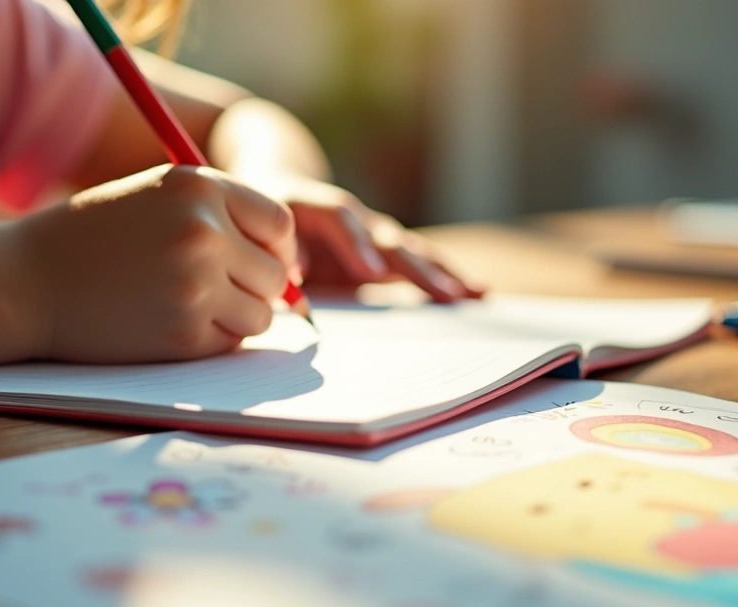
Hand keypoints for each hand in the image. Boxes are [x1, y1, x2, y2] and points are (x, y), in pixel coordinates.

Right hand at [16, 165, 296, 362]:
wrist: (22, 281)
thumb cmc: (91, 239)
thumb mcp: (156, 197)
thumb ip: (219, 215)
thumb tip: (293, 267)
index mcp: (199, 186)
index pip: (279, 222)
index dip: (277, 248)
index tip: (261, 262)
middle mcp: (203, 231)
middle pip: (276, 275)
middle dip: (255, 288)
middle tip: (216, 291)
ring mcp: (195, 284)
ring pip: (259, 315)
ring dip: (235, 318)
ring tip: (187, 306)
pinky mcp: (182, 332)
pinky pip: (229, 343)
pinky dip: (210, 340)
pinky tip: (168, 323)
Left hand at [257, 176, 485, 302]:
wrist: (280, 182)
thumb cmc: (264, 218)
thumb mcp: (259, 225)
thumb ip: (276, 248)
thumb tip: (295, 273)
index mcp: (315, 206)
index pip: (340, 219)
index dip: (356, 244)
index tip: (371, 273)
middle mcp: (354, 217)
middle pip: (388, 238)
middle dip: (415, 267)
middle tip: (442, 292)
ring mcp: (374, 233)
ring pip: (412, 250)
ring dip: (442, 272)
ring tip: (473, 293)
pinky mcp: (384, 250)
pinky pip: (419, 261)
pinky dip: (447, 275)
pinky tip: (478, 291)